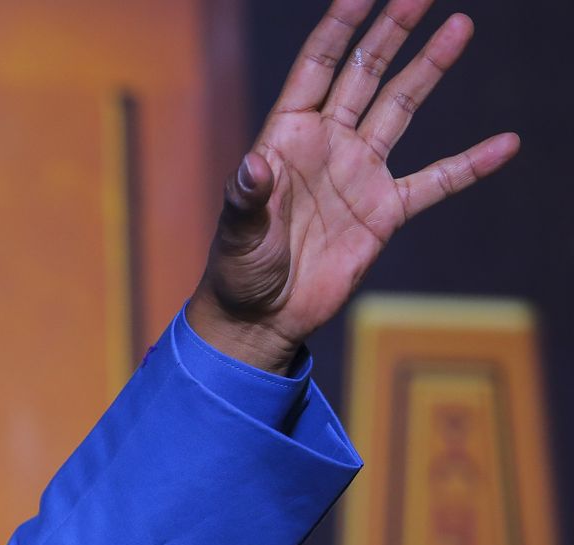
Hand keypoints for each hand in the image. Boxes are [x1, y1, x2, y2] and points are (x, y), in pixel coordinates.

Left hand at [187, 0, 519, 373]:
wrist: (261, 317)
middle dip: (391, 33)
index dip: (339, 27)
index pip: (316, 68)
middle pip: (364, 74)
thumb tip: (253, 164)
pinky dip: (469, 164)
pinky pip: (435, 181)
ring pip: (400, 108)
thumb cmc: (237, 271)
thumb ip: (247, 197)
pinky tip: (504, 144)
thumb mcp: (238, 234)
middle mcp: (326, 145)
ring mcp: (358, 173)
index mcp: (287, 137)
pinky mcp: (384, 211)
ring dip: (429, 69)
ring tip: (459, 27)